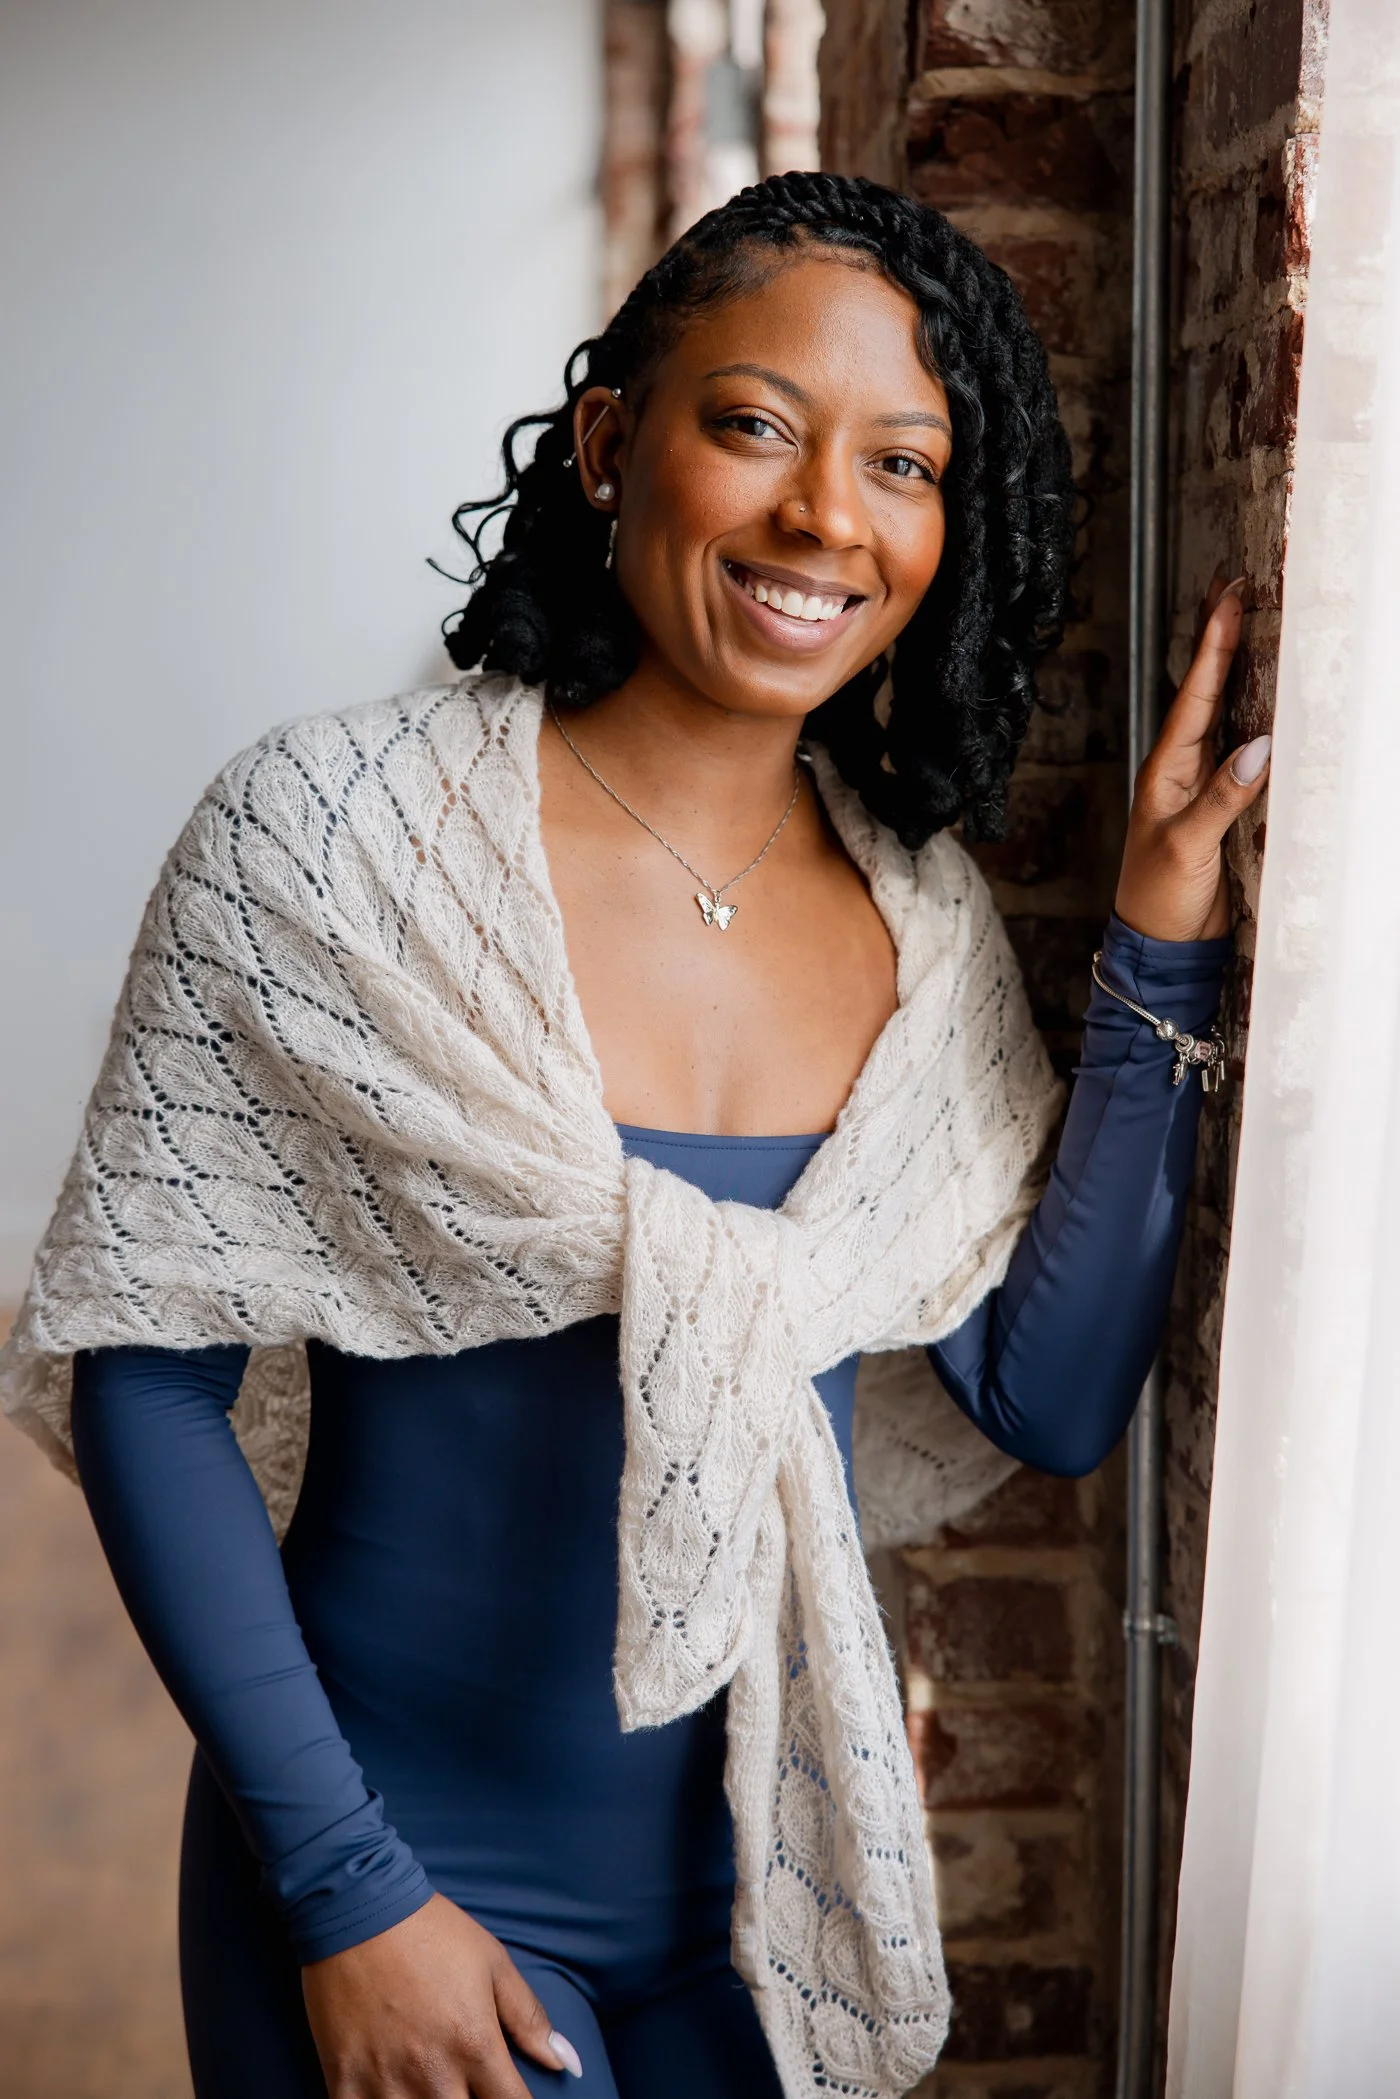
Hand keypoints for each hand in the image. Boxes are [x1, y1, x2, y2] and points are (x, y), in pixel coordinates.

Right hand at [302, 1893, 582, 2095]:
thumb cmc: (430, 1932)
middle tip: (467, 2084)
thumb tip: (567, 2062)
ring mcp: (385, 2083)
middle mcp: (433, 2074)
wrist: (357, 1910)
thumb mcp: (492, 1963)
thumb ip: (528, 2018)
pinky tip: (390, 2092)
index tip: (511, 2097)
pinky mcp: (343, 2083)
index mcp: (475, 2046)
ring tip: (430, 2086)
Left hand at [1113, 574, 1271, 942]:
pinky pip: (1245, 754)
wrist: (1161, 945)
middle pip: (1207, 692)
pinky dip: (1260, 721)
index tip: (1227, 600)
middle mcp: (1183, 768)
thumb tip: (1259, 747)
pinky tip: (1273, 699)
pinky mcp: (1225, 809)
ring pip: (1227, 717)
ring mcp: (1204, 785)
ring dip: (1241, 672)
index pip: (1194, 697)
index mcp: (1164, 769)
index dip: (1212, 648)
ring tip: (1252, 624)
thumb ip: (1220, 798)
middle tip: (1235, 587)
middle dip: (1222, 641)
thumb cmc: (1158, 897)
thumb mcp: (1186, 847)